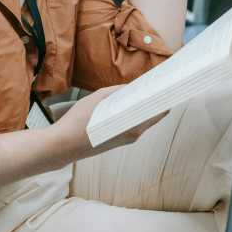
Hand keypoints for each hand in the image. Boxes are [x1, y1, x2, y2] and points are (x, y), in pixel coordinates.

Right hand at [51, 85, 168, 160]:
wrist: (63, 146)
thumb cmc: (79, 122)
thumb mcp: (97, 99)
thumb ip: (116, 91)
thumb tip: (130, 87)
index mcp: (133, 126)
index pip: (158, 111)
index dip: (164, 98)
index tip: (169, 86)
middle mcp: (134, 135)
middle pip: (152, 115)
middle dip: (154, 100)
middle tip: (156, 85)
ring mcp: (126, 139)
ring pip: (142, 120)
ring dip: (143, 107)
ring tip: (144, 91)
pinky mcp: (118, 141)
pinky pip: (132, 125)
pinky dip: (133, 114)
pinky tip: (128, 104)